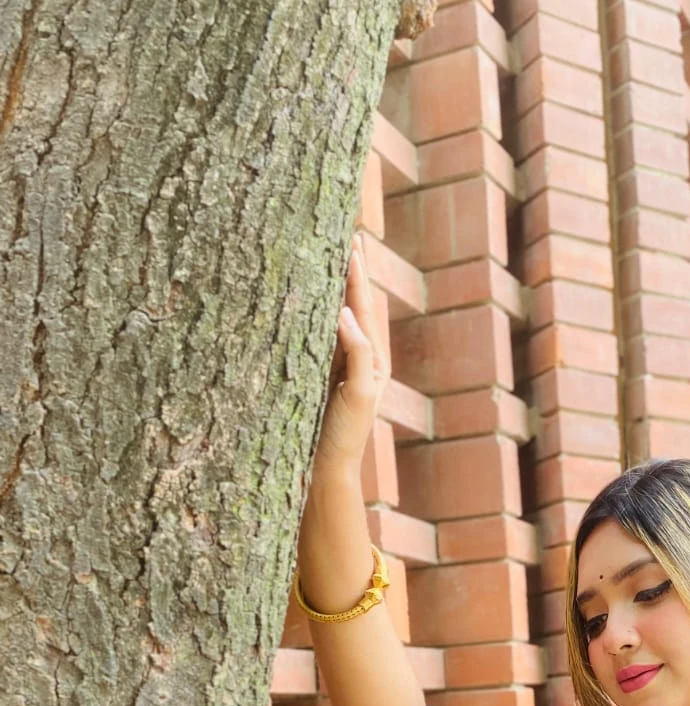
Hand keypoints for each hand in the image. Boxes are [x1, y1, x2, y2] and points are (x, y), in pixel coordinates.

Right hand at [314, 231, 386, 469]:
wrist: (325, 470)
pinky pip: (313, 335)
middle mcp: (356, 358)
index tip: (352, 243)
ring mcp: (334, 365)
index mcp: (373, 360)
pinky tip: (300, 296)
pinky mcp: (314, 374)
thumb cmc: (345, 435)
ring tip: (321, 255)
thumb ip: (357, 353)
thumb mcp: (359, 392)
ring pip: (331, 318)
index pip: (364, 308)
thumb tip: (345, 312)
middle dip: (346, 273)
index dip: (356, 276)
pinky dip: (310, 312)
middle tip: (342, 235)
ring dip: (328, 288)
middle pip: (351, 306)